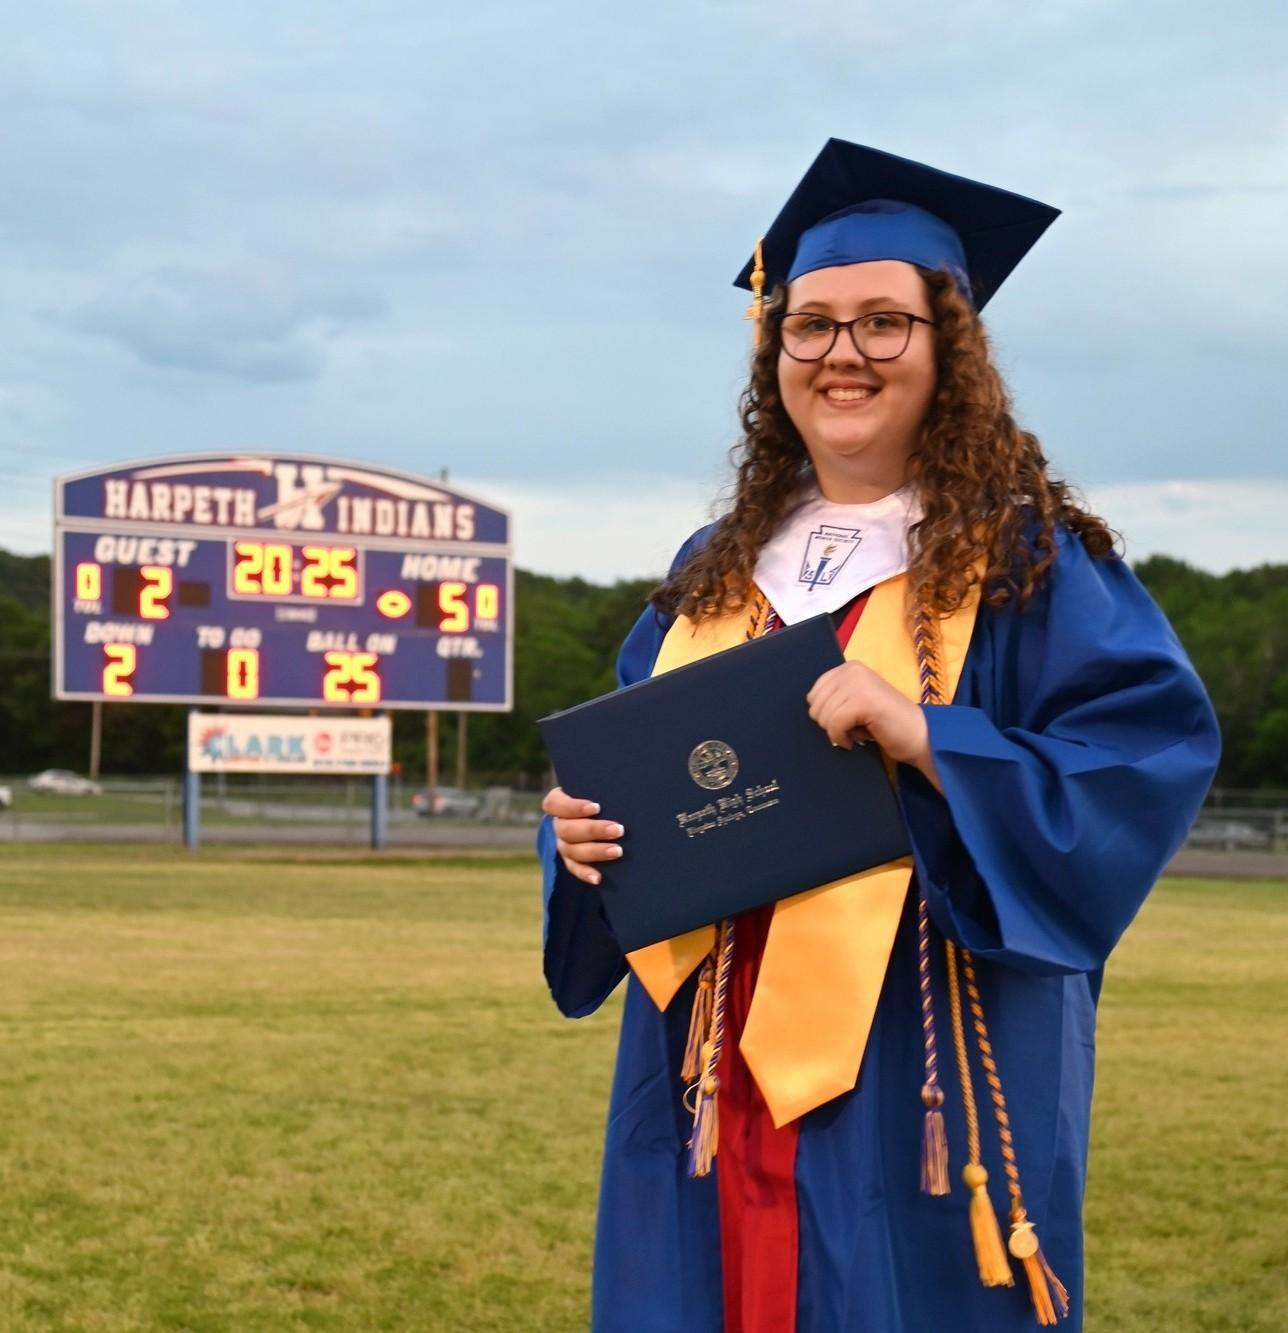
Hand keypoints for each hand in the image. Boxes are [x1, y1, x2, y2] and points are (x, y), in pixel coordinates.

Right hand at [541, 786, 623, 885]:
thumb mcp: (601, 789)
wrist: (605, 814)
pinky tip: (598, 878)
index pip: (554, 804)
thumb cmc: (603, 796)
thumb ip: (606, 788)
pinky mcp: (571, 861)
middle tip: (618, 829)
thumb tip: (628, 785)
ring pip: (572, 850)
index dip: (573, 807)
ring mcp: (563, 844)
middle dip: (593, 830)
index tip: (596, 807)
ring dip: (595, 851)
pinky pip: (575, 869)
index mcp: (559, 802)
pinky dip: (586, 873)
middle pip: (567, 829)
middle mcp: (558, 824)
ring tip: (618, 851)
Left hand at [806, 661, 940, 788]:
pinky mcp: (862, 701)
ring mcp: (857, 684)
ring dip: (838, 732)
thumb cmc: (886, 724)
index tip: (848, 720)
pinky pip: (834, 725)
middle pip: (815, 705)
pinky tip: (856, 740)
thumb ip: (835, 697)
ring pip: (823, 716)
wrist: (919, 735)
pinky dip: (841, 738)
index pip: (814, 693)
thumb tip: (810, 705)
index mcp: (849, 668)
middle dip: (831, 724)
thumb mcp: (856, 701)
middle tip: (855, 727)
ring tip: (859, 731)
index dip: (826, 714)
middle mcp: (852, 670)